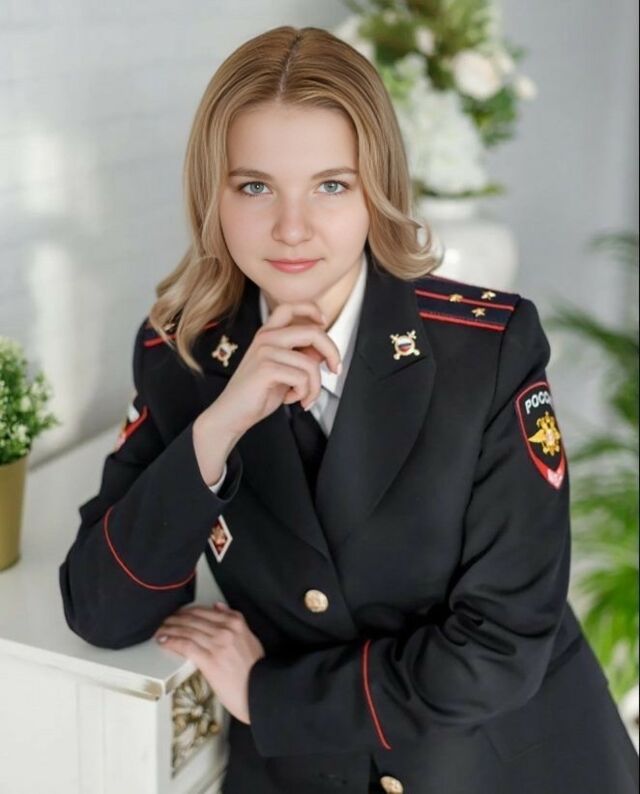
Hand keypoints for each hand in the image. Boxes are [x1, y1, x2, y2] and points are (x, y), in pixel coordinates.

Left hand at [154, 602, 264, 724]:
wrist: (260, 691)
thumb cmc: (256, 669)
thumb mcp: (250, 637)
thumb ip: (234, 620)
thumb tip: (218, 606)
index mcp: (236, 622)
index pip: (204, 611)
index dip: (186, 611)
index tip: (177, 614)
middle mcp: (225, 629)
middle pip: (193, 619)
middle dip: (175, 619)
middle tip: (163, 620)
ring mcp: (217, 644)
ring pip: (187, 630)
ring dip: (169, 629)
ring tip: (159, 630)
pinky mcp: (209, 660)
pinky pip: (186, 645)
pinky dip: (172, 641)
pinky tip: (163, 641)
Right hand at [204, 302, 341, 437]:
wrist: (232, 414)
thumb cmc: (258, 393)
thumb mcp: (284, 371)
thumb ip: (301, 357)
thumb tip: (325, 351)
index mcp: (268, 334)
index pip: (290, 307)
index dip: (313, 310)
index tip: (324, 323)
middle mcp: (266, 337)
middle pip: (313, 332)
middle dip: (332, 352)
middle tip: (335, 370)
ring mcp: (265, 351)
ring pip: (310, 363)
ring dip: (314, 387)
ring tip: (304, 397)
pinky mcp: (266, 368)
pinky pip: (302, 378)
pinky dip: (303, 393)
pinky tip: (291, 399)